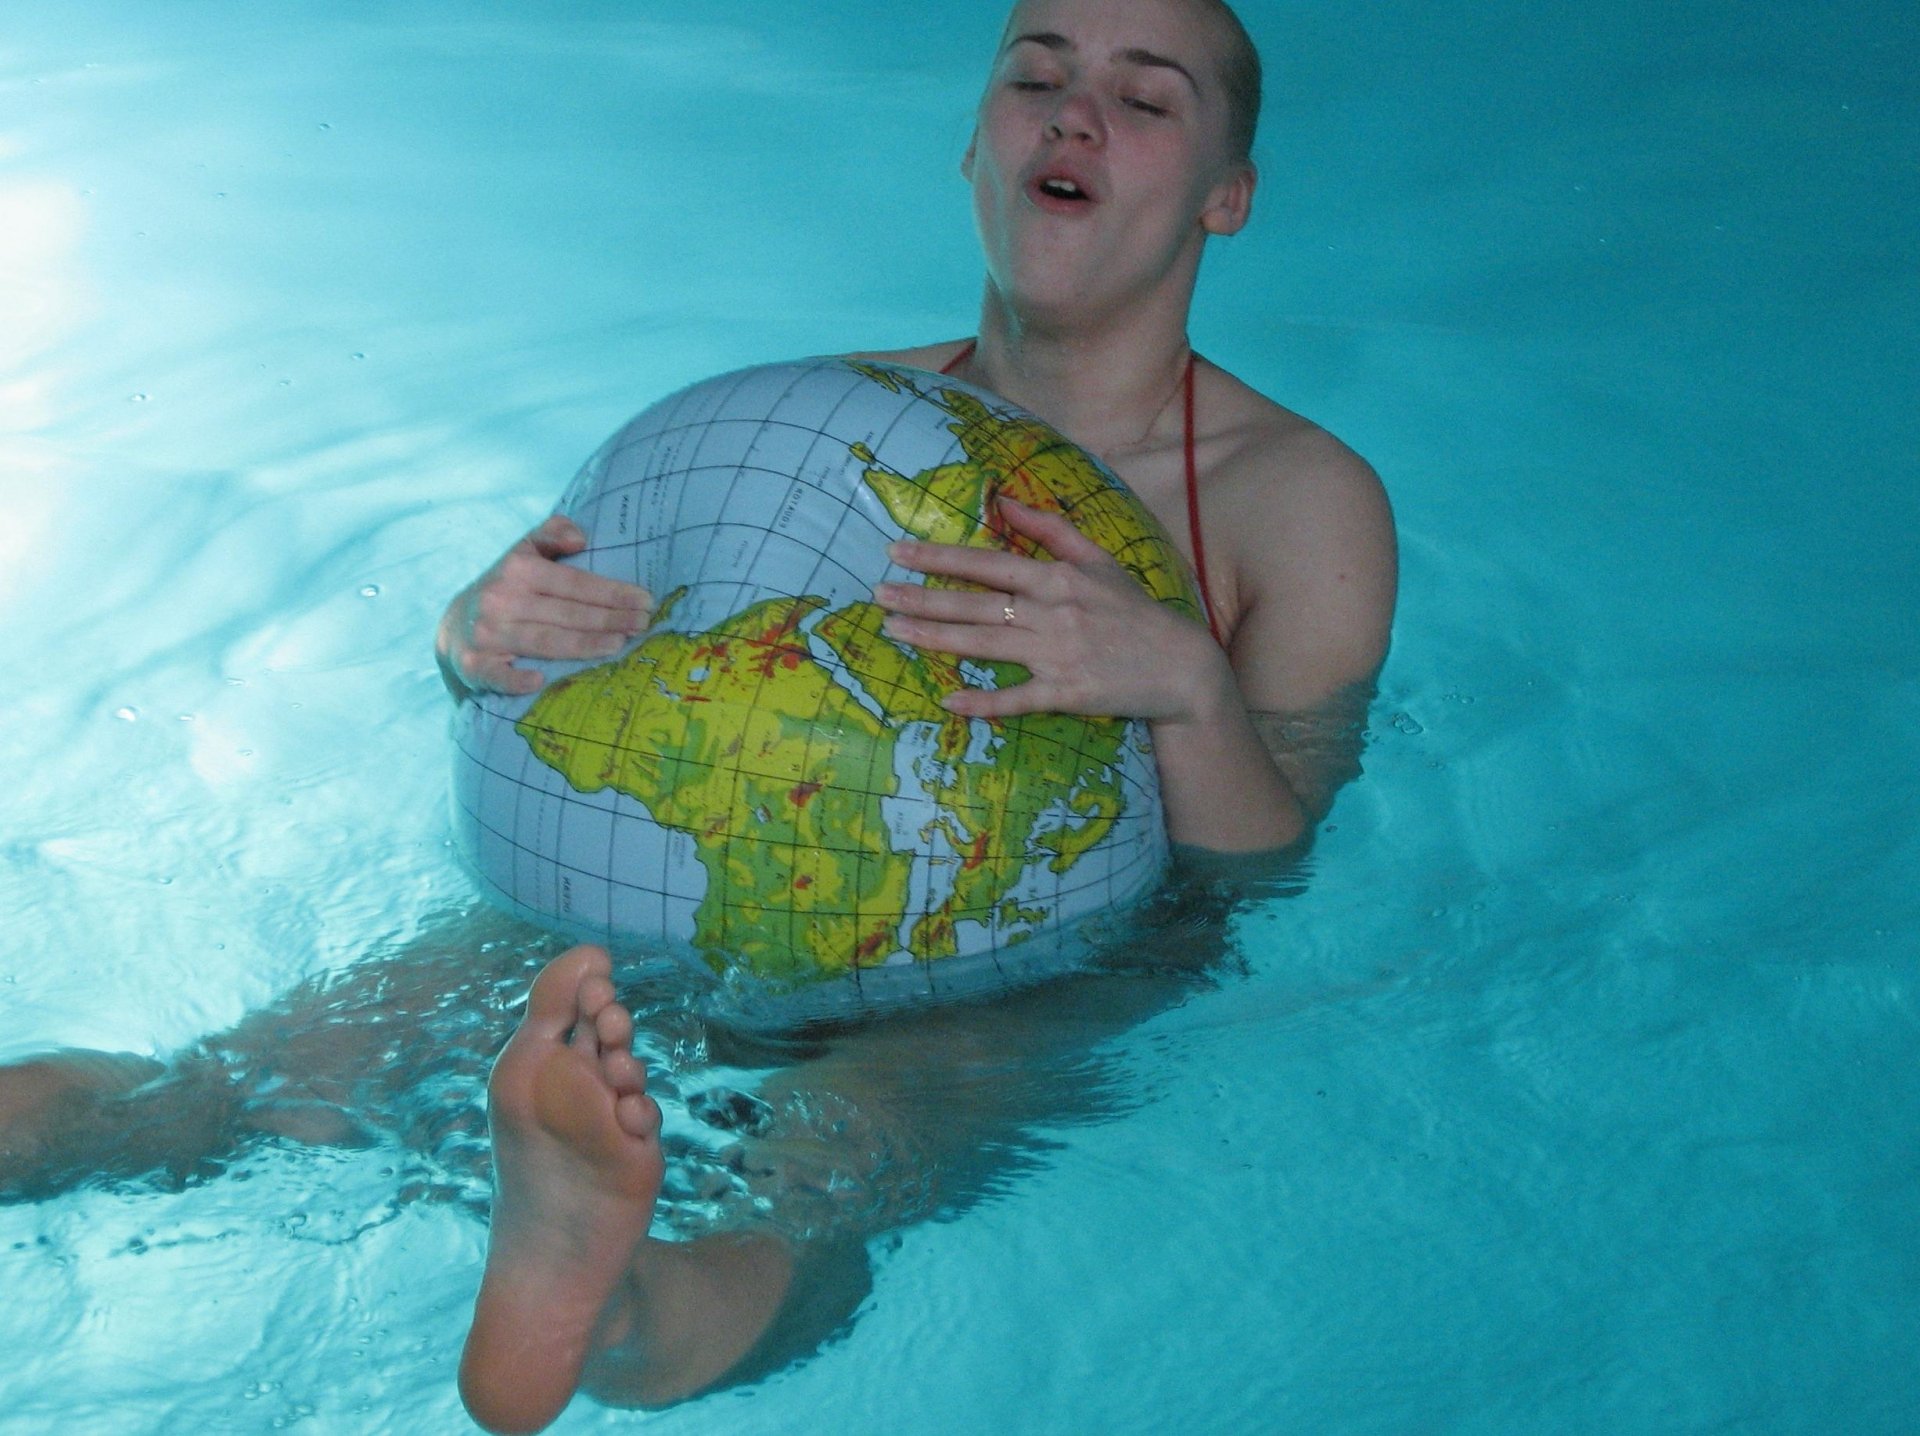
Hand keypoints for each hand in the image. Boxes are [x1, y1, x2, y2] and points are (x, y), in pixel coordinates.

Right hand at [436, 515, 650, 698]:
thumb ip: (551, 534)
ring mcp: (487, 634)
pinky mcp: (474, 665)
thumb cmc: (504, 587)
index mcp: (518, 569)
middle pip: (566, 614)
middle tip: (643, 624)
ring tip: (619, 645)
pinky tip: (540, 681)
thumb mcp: (523, 552)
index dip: (612, 592)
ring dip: (584, 645)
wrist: (454, 627)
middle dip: (609, 619)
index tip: (645, 600)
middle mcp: (502, 599)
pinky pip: (498, 675)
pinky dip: (516, 679)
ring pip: (545, 642)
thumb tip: (581, 537)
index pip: (574, 583)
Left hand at [875, 497, 1225, 720]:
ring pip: (985, 645)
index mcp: (1058, 578)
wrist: (1180, 666)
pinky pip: (1017, 698)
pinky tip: (949, 701)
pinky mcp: (1066, 693)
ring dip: (935, 640)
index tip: (898, 552)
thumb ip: (1050, 528)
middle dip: (922, 600)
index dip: (940, 558)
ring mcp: (1058, 655)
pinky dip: (984, 701)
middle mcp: (1053, 613)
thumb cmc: (1133, 611)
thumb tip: (1004, 499)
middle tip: (877, 595)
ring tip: (894, 633)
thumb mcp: (1099, 560)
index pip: (988, 564)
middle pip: (976, 605)